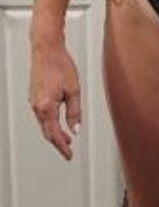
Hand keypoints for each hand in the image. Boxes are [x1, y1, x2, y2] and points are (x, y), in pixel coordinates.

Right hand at [29, 40, 81, 160]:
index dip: (62, 147)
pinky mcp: (35, 96)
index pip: (54, 134)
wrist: (46, 50)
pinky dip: (50, 123)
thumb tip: (75, 128)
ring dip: (55, 133)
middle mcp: (37, 105)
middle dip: (58, 142)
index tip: (69, 155)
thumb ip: (75, 112)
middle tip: (68, 151)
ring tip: (67, 139)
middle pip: (47, 131)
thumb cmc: (60, 66)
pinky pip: (42, 115)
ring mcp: (34, 101)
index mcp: (46, 106)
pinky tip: (58, 123)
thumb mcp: (74, 91)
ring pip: (44, 124)